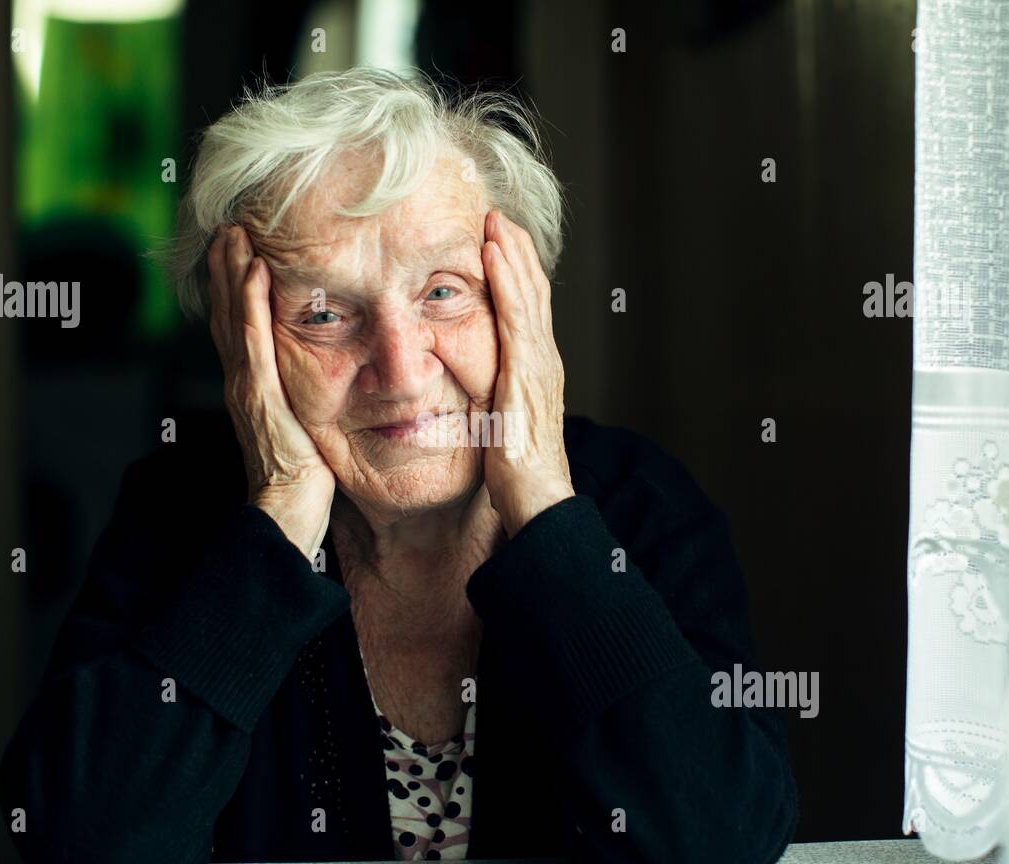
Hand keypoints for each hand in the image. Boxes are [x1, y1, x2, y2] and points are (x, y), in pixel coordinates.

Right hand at [208, 224, 334, 557]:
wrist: (285, 516)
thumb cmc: (304, 482)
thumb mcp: (307, 430)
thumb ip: (309, 401)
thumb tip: (335, 378)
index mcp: (253, 388)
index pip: (241, 326)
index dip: (235, 287)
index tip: (240, 249)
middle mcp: (242, 381)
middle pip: (228, 312)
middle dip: (226, 267)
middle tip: (229, 225)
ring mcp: (247, 387)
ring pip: (234, 317)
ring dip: (231, 271)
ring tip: (234, 232)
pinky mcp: (259, 397)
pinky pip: (254, 341)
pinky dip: (248, 303)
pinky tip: (252, 271)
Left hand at [480, 209, 574, 535]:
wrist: (539, 504)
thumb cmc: (514, 476)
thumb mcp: (496, 427)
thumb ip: (487, 399)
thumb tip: (466, 387)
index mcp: (534, 370)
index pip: (526, 307)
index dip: (513, 271)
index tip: (492, 240)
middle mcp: (543, 360)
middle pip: (533, 290)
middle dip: (514, 250)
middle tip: (493, 213)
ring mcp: (539, 364)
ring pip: (528, 293)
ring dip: (511, 252)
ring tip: (493, 218)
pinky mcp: (528, 373)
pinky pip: (517, 316)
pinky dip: (508, 280)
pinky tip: (493, 253)